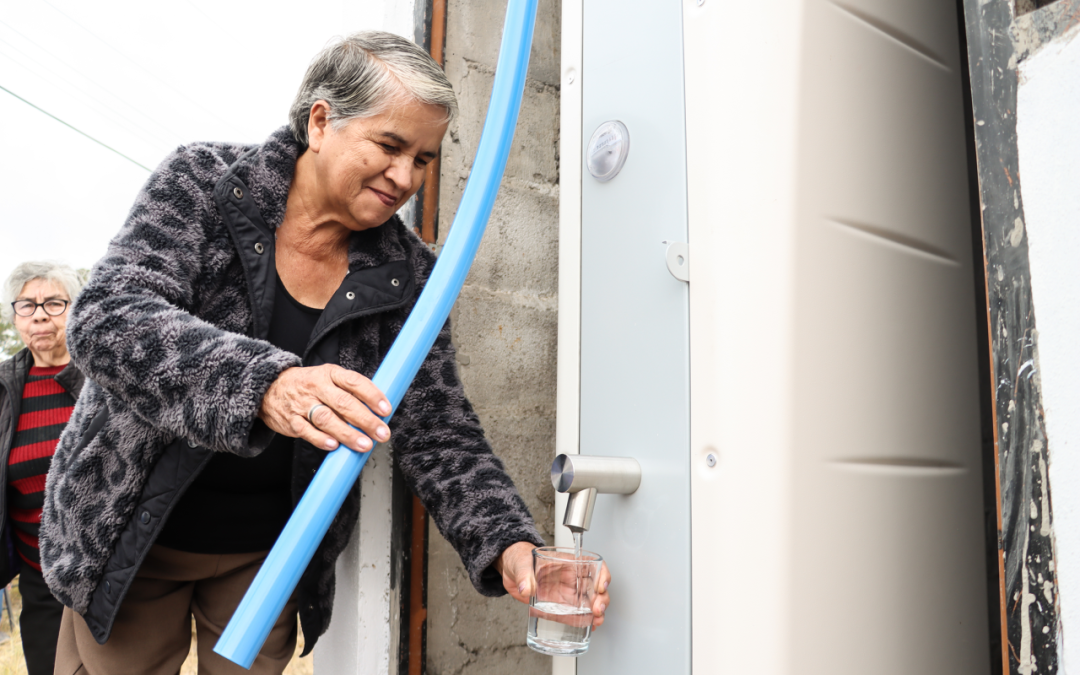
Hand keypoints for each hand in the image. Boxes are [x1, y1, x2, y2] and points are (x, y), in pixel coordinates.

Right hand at [258, 364, 391, 452]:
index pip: (354, 382)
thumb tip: (377, 412)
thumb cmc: (308, 385)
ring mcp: (303, 404)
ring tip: (364, 444)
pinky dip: (321, 439)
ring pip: (327, 419)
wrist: (269, 388)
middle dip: (366, 420)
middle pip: (344, 403)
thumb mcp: (328, 378)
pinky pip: (306, 431)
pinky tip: (334, 446)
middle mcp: (317, 387)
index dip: (372, 395)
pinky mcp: (292, 421)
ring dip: (347, 434)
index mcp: (330, 374)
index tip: (386, 409)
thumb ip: (350, 392)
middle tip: (382, 433)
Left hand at [494, 542, 611, 628]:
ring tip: (596, 622)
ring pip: (589, 602)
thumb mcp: (521, 563)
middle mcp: (570, 579)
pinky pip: (574, 614)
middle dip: (601, 599)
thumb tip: (526, 587)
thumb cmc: (520, 559)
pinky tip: (587, 627)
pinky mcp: (558, 606)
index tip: (600, 587)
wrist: (510, 570)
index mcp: (567, 563)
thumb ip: (524, 575)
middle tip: (597, 610)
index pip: (592, 565)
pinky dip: (583, 621)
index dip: (602, 574)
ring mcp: (566, 593)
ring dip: (596, 613)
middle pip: (595, 587)